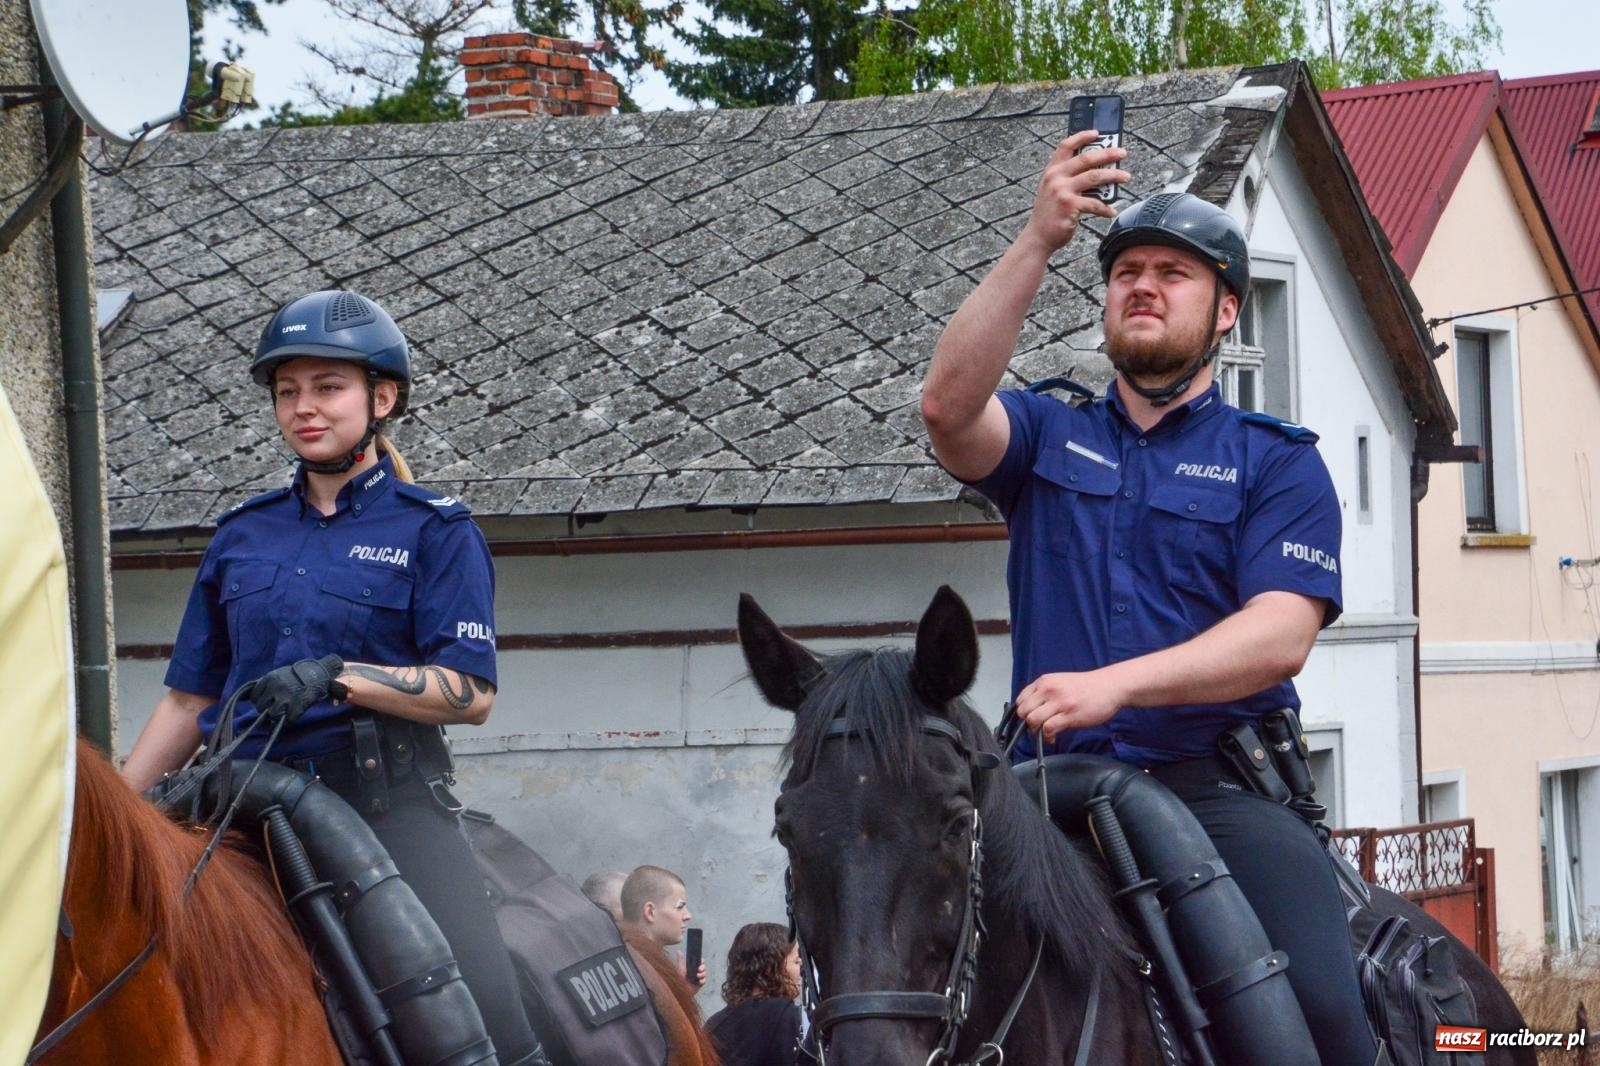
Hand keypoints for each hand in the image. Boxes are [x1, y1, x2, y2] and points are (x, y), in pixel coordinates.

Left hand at [251, 655, 346, 722]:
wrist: (320, 673)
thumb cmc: (297, 675)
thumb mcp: (278, 674)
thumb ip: (264, 684)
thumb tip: (244, 697)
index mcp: (270, 678)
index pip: (253, 697)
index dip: (261, 699)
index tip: (269, 699)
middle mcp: (276, 688)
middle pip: (260, 707)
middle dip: (268, 707)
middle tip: (277, 704)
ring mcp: (286, 698)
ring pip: (272, 714)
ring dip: (277, 714)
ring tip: (285, 709)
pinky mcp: (297, 706)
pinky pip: (288, 719)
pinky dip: (291, 718)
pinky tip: (295, 711)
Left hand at [674, 953, 706, 987]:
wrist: (679, 990)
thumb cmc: (679, 979)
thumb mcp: (680, 969)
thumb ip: (681, 960)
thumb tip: (678, 951)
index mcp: (692, 967)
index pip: (699, 962)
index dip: (701, 961)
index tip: (701, 961)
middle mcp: (696, 972)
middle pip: (703, 967)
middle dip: (703, 967)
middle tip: (699, 969)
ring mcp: (698, 978)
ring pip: (704, 974)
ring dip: (702, 974)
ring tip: (697, 976)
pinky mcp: (700, 984)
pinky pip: (704, 981)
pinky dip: (702, 980)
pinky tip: (699, 981)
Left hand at [1013, 667, 1126, 742]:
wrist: (1110, 686)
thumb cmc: (1087, 687)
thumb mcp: (1060, 682)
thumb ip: (1045, 692)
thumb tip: (1031, 709)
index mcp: (1044, 681)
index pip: (1020, 699)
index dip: (1023, 713)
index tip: (1028, 720)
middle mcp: (1048, 690)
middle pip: (1023, 711)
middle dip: (1027, 723)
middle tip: (1036, 729)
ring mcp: (1059, 702)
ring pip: (1033, 720)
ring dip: (1036, 732)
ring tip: (1045, 733)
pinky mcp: (1069, 715)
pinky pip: (1048, 729)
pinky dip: (1047, 737)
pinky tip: (1052, 738)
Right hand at [1022, 130, 1129, 254]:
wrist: (1038, 236)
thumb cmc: (1049, 214)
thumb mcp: (1053, 190)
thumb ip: (1069, 179)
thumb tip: (1098, 172)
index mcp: (1052, 171)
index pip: (1066, 146)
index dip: (1082, 136)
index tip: (1097, 133)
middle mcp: (1056, 177)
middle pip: (1086, 158)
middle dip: (1108, 153)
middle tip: (1122, 153)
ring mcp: (1062, 191)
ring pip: (1095, 177)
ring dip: (1114, 176)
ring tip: (1125, 177)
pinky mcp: (1070, 206)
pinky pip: (1095, 203)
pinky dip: (1105, 208)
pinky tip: (1111, 211)